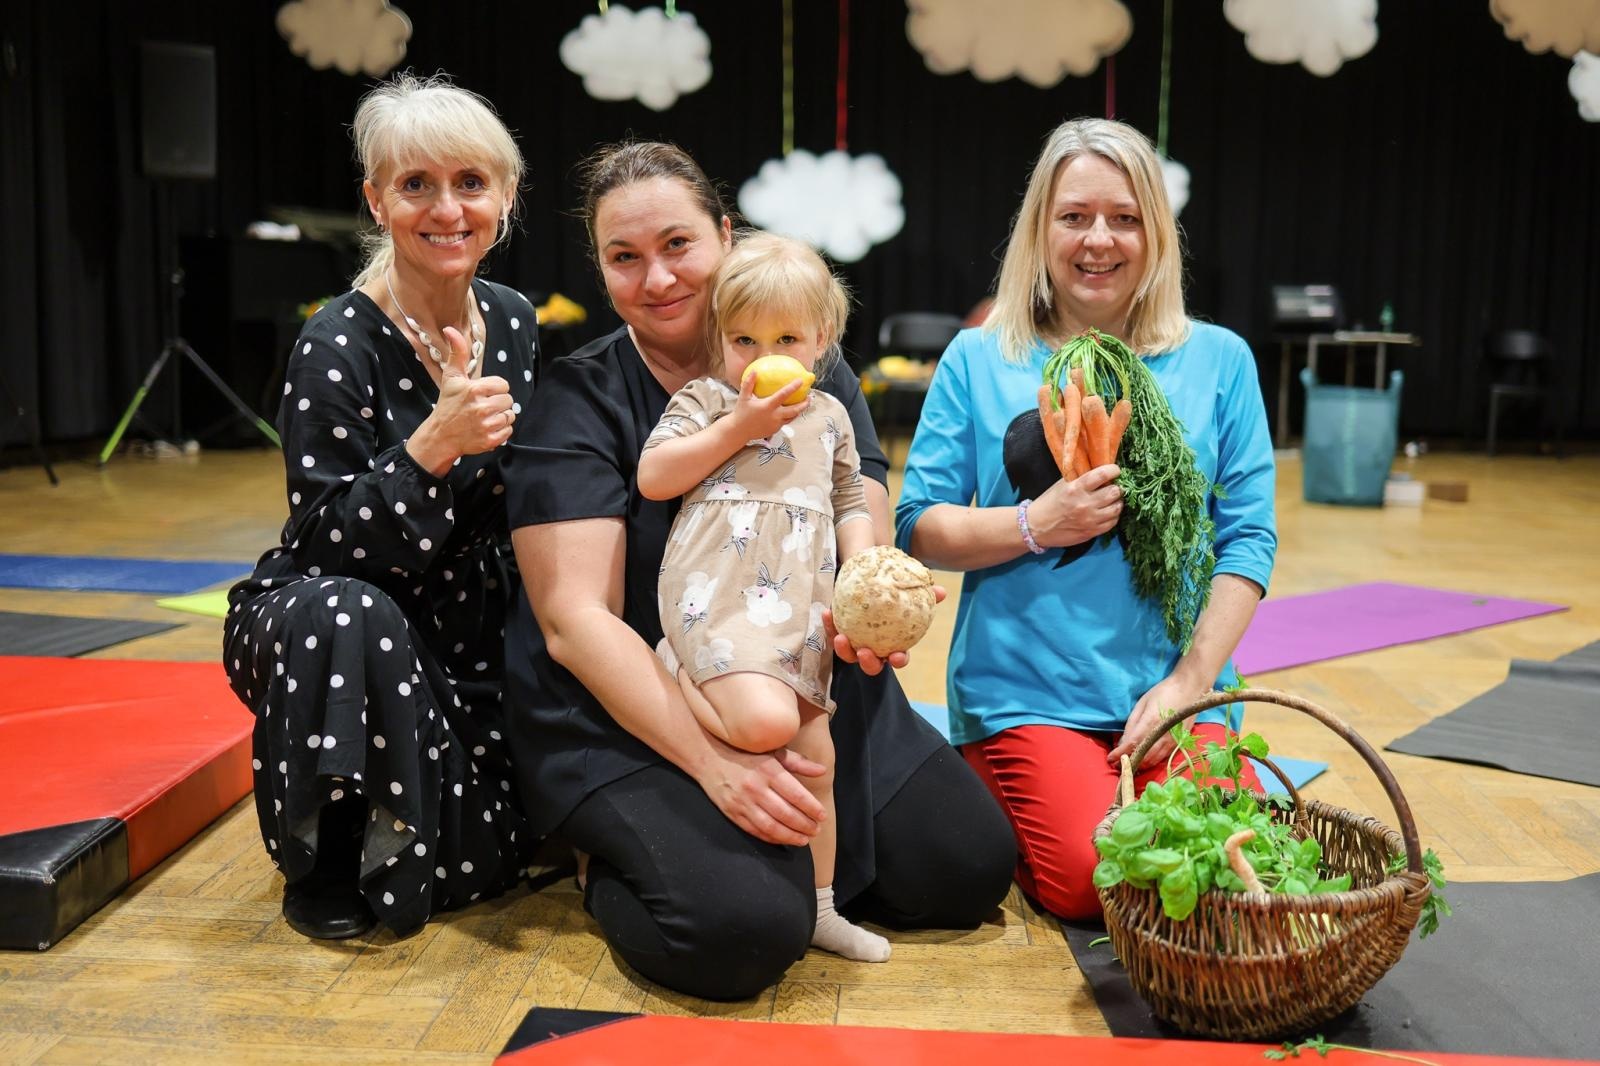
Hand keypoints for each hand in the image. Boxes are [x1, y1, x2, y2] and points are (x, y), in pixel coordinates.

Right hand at [426, 325, 514, 456]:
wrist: (440, 435)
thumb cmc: (448, 404)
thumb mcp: (452, 377)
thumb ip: (457, 352)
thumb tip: (450, 329)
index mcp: (475, 390)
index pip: (503, 385)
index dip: (495, 388)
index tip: (483, 393)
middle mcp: (481, 408)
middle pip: (509, 400)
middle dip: (498, 402)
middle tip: (483, 406)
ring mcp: (486, 425)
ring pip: (511, 415)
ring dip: (501, 416)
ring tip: (485, 417)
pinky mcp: (490, 440)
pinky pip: (509, 431)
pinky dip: (501, 430)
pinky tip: (487, 427)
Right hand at [693, 740, 826, 845]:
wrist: (709, 757)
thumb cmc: (745, 753)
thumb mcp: (773, 751)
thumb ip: (798, 762)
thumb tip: (822, 771)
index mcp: (769, 770)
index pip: (796, 794)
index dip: (812, 808)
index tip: (823, 816)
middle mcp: (756, 787)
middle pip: (786, 813)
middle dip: (804, 825)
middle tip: (817, 830)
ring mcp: (743, 802)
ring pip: (771, 826)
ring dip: (790, 836)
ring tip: (804, 840)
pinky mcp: (733, 813)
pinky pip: (755, 830)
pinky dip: (771, 838)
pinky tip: (783, 839)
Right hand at [729, 371, 807, 441]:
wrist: (739, 431)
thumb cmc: (741, 413)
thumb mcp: (743, 397)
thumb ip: (749, 384)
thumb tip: (754, 371)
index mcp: (768, 406)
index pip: (783, 395)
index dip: (793, 387)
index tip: (800, 381)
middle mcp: (774, 416)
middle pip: (794, 410)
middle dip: (804, 404)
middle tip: (810, 397)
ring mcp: (776, 424)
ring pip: (792, 417)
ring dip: (799, 411)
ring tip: (804, 404)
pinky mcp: (775, 430)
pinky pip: (785, 422)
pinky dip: (790, 416)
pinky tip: (791, 412)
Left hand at [821, 584, 947, 674]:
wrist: (868, 576)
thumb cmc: (892, 587)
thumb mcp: (907, 587)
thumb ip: (923, 592)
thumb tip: (941, 591)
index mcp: (893, 643)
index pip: (898, 658)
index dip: (899, 660)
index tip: (897, 655)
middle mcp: (874, 646)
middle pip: (871, 664)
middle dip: (868, 663)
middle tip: (864, 652)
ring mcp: (855, 641)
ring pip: (848, 654)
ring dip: (844, 650)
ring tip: (841, 638)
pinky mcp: (838, 630)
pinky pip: (832, 632)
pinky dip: (829, 625)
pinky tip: (826, 613)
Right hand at [1028, 464, 1122, 548]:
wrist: (1037, 527)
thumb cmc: (1049, 502)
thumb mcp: (1061, 484)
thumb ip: (1080, 477)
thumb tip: (1098, 468)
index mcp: (1076, 488)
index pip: (1103, 475)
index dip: (1113, 470)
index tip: (1114, 470)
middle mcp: (1085, 504)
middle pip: (1114, 492)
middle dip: (1116, 487)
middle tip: (1112, 487)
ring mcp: (1090, 520)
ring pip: (1117, 508)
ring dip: (1117, 502)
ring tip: (1111, 500)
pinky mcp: (1091, 532)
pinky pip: (1112, 522)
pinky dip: (1113, 516)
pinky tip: (1107, 512)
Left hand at [1108, 674, 1205, 770]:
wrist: (1190, 689)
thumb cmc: (1163, 692)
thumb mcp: (1142, 703)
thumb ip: (1132, 724)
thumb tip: (1123, 742)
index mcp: (1152, 721)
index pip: (1133, 743)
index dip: (1120, 754)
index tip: (1110, 758)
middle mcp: (1163, 734)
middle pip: (1143, 756)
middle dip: (1129, 762)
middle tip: (1117, 764)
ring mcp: (1173, 740)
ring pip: (1154, 760)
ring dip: (1140, 764)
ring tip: (1128, 764)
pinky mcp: (1180, 743)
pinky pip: (1163, 757)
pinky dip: (1151, 761)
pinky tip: (1143, 760)